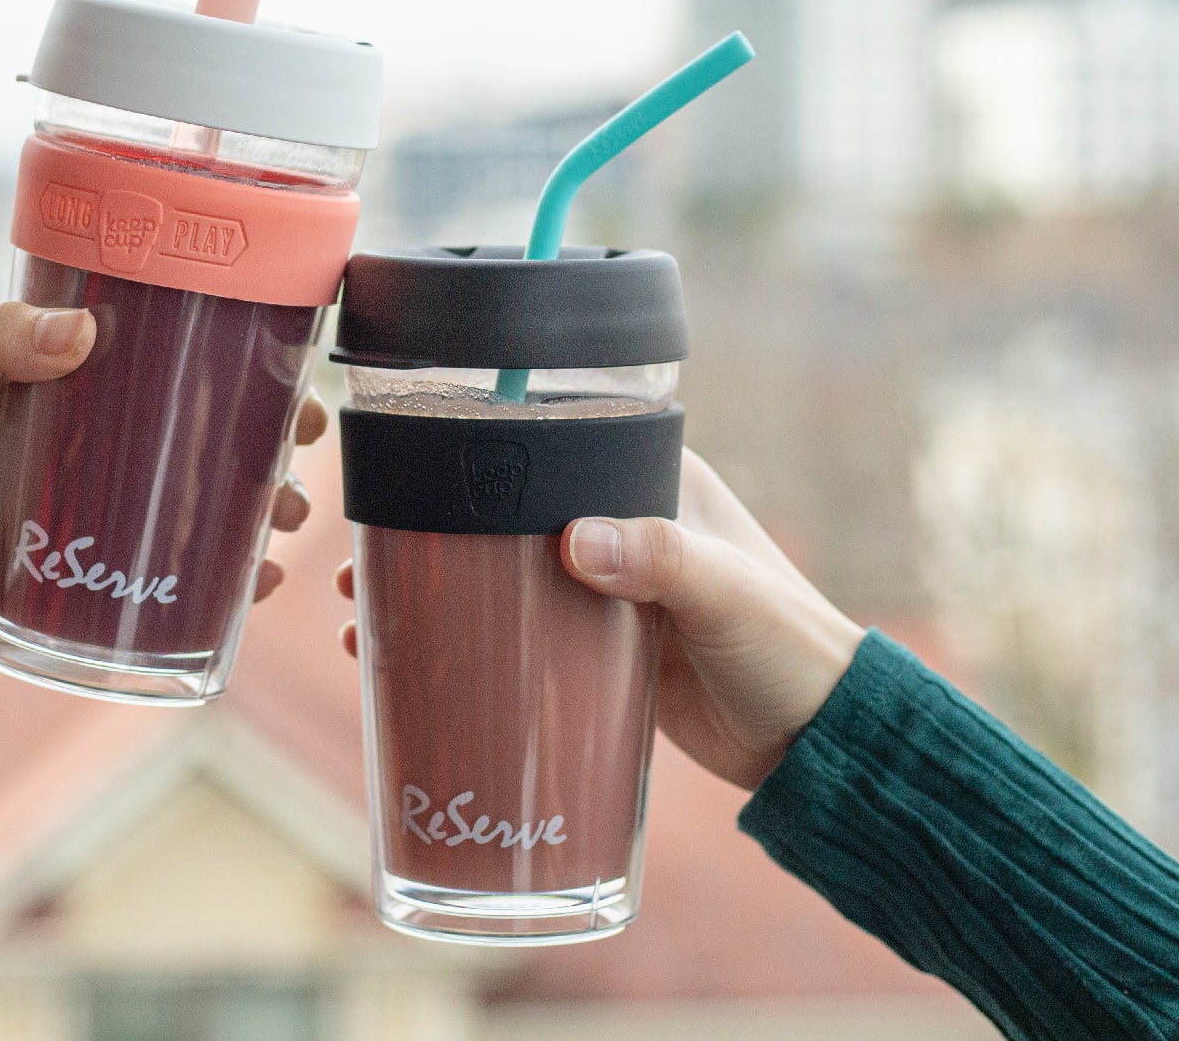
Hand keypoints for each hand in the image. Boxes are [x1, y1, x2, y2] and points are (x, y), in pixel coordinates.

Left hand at [0, 302, 325, 650]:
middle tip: (298, 457)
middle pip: (223, 436)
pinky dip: (230, 583)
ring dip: (268, 513)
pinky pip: (186, 578)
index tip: (294, 374)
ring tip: (282, 524)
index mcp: (91, 381)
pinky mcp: (108, 573)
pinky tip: (254, 586)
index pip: (189, 362)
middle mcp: (117, 441)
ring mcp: (118, 510)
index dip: (254, 365)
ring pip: (218, 507)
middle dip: (279, 447)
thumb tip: (82, 331)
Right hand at [336, 450, 861, 790]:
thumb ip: (660, 560)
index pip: (552, 435)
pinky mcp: (595, 646)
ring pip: (498, 572)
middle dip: (432, 526)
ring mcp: (603, 584)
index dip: (477, 445)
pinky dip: (466, 642)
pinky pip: (516, 633)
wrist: (815, 742)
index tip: (406, 463)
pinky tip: (415, 663)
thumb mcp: (726, 594)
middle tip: (363, 554)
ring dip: (437, 588)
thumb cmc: (789, 647)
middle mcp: (618, 519)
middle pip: (502, 508)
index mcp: (651, 478)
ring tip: (365, 613)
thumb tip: (574, 541)